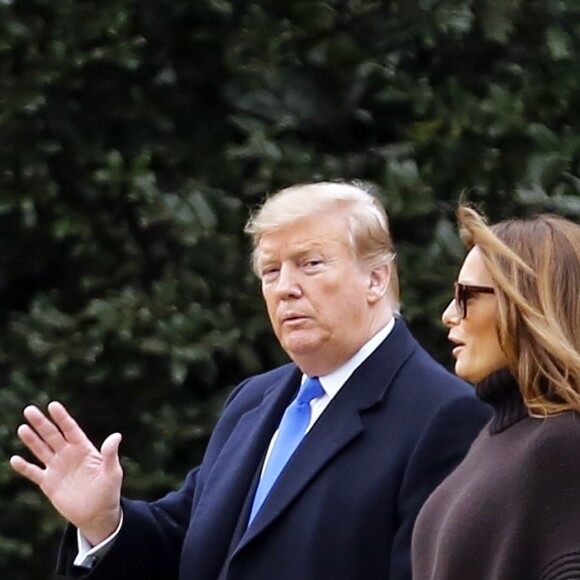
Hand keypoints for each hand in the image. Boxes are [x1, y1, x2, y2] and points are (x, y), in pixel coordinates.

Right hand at [10, 401, 123, 545]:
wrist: (97, 514)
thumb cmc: (108, 491)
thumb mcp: (112, 472)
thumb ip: (110, 454)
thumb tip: (116, 436)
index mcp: (84, 449)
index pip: (70, 429)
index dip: (62, 418)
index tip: (53, 405)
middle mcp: (68, 454)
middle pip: (52, 435)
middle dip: (41, 423)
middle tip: (29, 410)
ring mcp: (57, 468)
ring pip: (41, 450)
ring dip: (32, 440)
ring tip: (22, 428)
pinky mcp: (48, 483)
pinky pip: (34, 472)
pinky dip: (24, 467)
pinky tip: (15, 459)